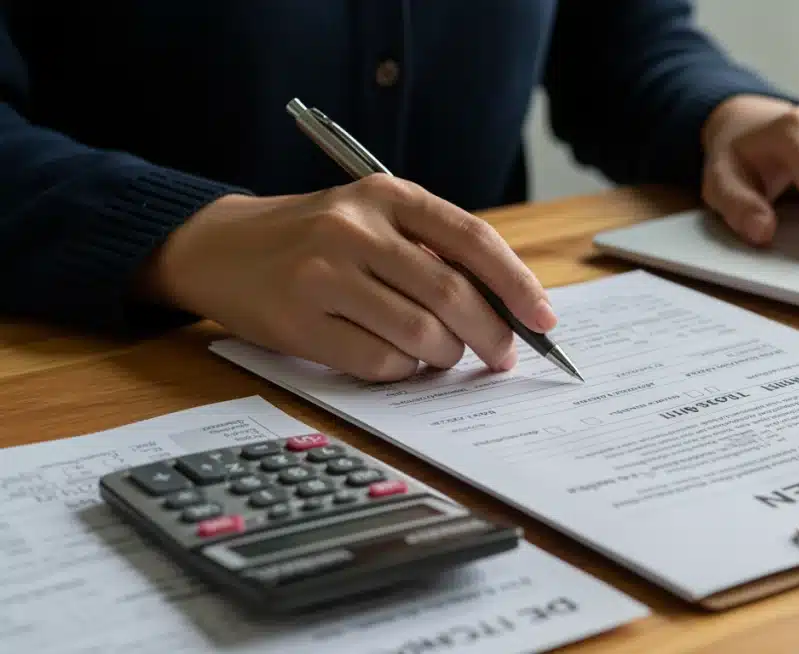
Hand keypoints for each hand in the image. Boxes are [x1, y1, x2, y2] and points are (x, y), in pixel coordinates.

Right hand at [139, 174, 556, 380]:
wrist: (219, 246)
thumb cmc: (314, 238)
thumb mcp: (373, 219)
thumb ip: (432, 250)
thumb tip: (508, 306)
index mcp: (385, 195)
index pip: (472, 239)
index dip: (516, 284)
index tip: (544, 319)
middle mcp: (354, 228)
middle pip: (451, 294)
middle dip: (491, 335)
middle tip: (503, 356)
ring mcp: (322, 275)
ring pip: (420, 334)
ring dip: (444, 356)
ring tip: (441, 354)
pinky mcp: (297, 321)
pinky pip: (378, 362)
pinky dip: (400, 369)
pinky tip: (394, 358)